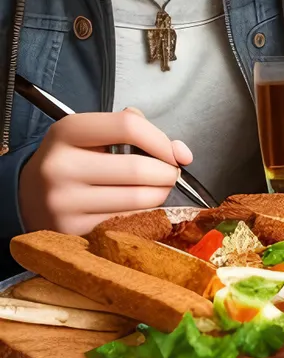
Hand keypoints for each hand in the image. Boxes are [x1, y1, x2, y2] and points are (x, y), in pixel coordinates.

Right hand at [18, 107, 191, 235]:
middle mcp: (60, 166)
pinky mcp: (70, 230)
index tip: (177, 152)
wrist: (28, 193)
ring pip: (138, 199)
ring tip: (156, 189)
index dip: (162, 140)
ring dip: (160, 194)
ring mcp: (63, 202)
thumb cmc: (74, 158)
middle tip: (170, 174)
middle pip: (138, 168)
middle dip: (168, 172)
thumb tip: (181, 152)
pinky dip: (143, 215)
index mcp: (68, 131)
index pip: (129, 126)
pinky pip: (126, 222)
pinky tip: (137, 208)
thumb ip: (135, 129)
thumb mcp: (93, 133)